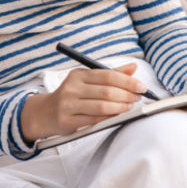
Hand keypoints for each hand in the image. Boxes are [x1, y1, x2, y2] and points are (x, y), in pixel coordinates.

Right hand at [20, 63, 145, 141]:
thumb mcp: (87, 81)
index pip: (107, 75)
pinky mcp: (67, 121)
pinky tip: (118, 116)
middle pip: (106, 91)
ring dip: (120, 107)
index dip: (127, 81)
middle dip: (126, 95)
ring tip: (130, 107)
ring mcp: (68, 105)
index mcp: (78, 75)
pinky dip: (109, 118)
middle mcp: (72, 88)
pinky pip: (94, 120)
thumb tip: (133, 67)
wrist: (46, 113)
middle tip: (137, 97)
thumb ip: (111, 74)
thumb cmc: (72, 95)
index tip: (141, 86)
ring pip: (101, 106)